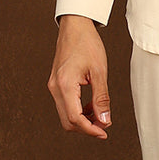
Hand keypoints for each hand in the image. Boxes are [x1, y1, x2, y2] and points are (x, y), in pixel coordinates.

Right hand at [48, 15, 111, 138]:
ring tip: (100, 115)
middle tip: (105, 126)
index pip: (75, 118)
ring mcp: (54, 86)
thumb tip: (104, 119)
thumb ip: (102, 98)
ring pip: (66, 115)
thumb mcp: (99, 72)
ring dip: (83, 120)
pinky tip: (92, 106)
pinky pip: (65, 105)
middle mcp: (55, 88)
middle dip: (86, 128)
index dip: (90, 129)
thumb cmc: (87, 44)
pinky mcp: (56, 84)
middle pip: (68, 121)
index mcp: (64, 85)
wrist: (75, 27)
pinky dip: (78, 111)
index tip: (104, 132)